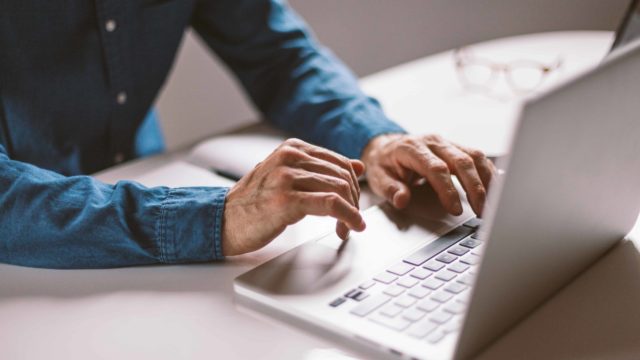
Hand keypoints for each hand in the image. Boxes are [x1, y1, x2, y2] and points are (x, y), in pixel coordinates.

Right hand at [222, 138, 365, 255]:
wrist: (222, 220)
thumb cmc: (253, 202)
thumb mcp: (287, 177)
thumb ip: (320, 169)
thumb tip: (358, 166)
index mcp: (291, 149)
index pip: (339, 162)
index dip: (353, 185)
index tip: (353, 203)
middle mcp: (290, 158)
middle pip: (342, 176)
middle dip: (353, 201)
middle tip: (352, 220)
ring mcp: (287, 177)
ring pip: (340, 188)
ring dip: (351, 212)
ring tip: (347, 228)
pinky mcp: (287, 200)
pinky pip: (331, 204)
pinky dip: (348, 216)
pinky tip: (352, 226)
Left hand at [361, 133, 495, 215]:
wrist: (386, 147)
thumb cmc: (384, 164)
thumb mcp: (378, 178)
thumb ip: (390, 189)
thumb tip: (401, 200)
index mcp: (412, 148)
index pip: (436, 168)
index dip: (448, 189)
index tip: (455, 209)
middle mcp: (433, 142)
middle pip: (461, 161)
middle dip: (474, 188)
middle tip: (481, 211)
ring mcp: (447, 143)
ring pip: (474, 156)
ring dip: (486, 180)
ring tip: (492, 204)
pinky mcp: (456, 147)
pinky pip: (477, 157)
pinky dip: (488, 173)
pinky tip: (494, 189)